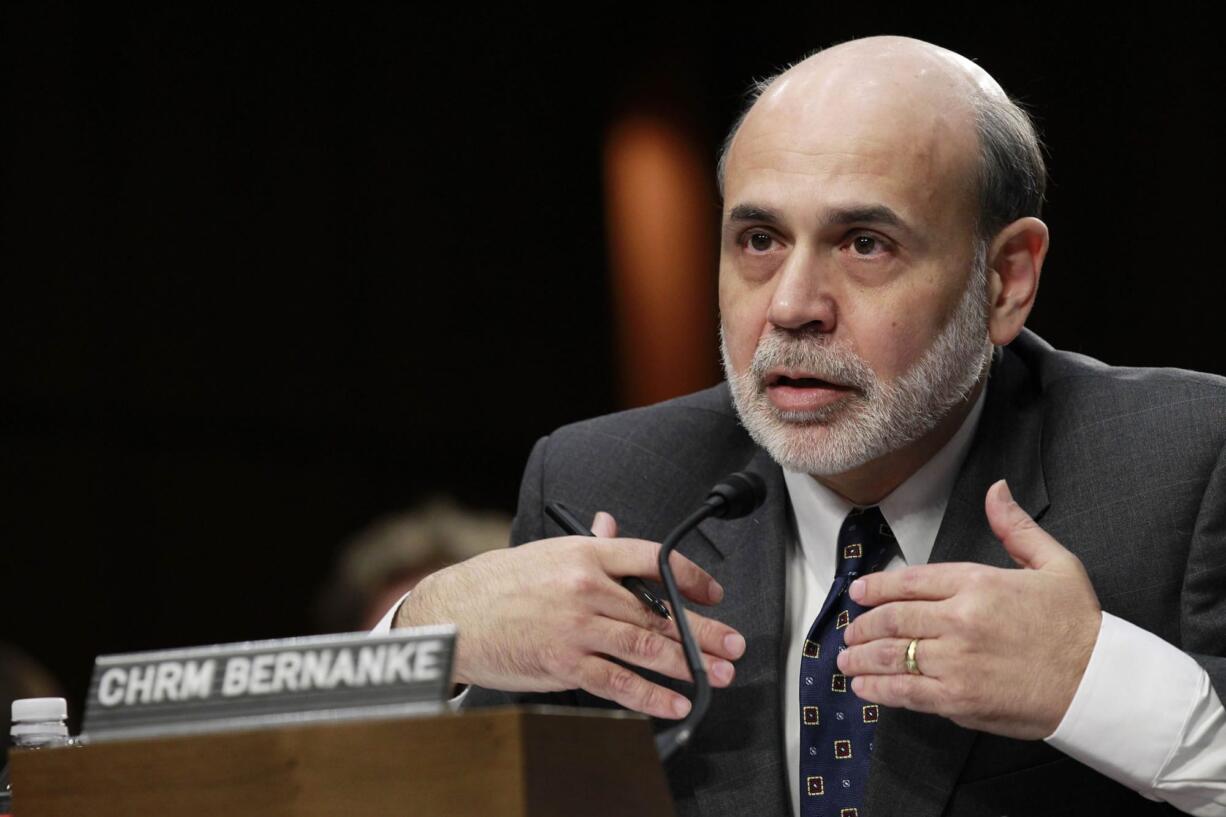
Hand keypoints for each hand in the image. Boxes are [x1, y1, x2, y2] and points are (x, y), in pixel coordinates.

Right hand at [394, 512, 746, 719]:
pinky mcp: (564, 662)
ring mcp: (577, 626)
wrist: (454, 614)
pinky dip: (652, 695)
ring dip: (689, 664)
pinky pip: (618, 681)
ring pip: (646, 647)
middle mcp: (586, 587)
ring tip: (718, 675)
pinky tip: (676, 701)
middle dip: (703, 633)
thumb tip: (614, 526)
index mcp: (585, 553)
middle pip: (659, 611)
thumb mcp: (548, 552)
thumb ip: (589, 544)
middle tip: (733, 646)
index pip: (652, 558)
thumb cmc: (499, 583)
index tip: (713, 593)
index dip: (691, 576)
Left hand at [836, 480, 1101, 738]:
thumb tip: (996, 490)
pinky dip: (878, 689)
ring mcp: (955, 660)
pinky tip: (864, 687)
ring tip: (846, 660)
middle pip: (893, 618)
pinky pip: (905, 692)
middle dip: (863, 626)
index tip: (857, 593)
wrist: (1100, 685)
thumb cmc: (1078, 626)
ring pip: (892, 655)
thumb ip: (1016, 528)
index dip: (877, 587)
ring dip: (861, 657)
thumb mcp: (1055, 564)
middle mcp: (959, 619)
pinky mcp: (958, 698)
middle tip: (849, 632)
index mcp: (977, 583)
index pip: (910, 581)